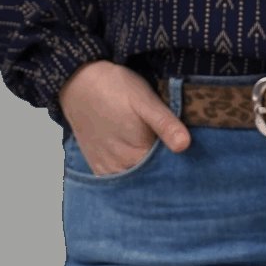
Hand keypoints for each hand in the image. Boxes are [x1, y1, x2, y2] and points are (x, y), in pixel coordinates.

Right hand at [58, 60, 192, 176]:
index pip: (168, 174)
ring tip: (154, 153)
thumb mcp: (145, 100)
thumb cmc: (114, 88)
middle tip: (171, 150)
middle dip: (165, 172)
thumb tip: (185, 145)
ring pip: (136, 182)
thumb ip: (165, 124)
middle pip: (152, 181)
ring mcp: (107, 171)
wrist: (78, 82)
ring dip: (148, 174)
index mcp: (136, 156)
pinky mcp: (98, 167)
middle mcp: (120, 170)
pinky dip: (131, 174)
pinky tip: (137, 160)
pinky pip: (120, 180)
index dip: (181, 166)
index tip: (188, 155)